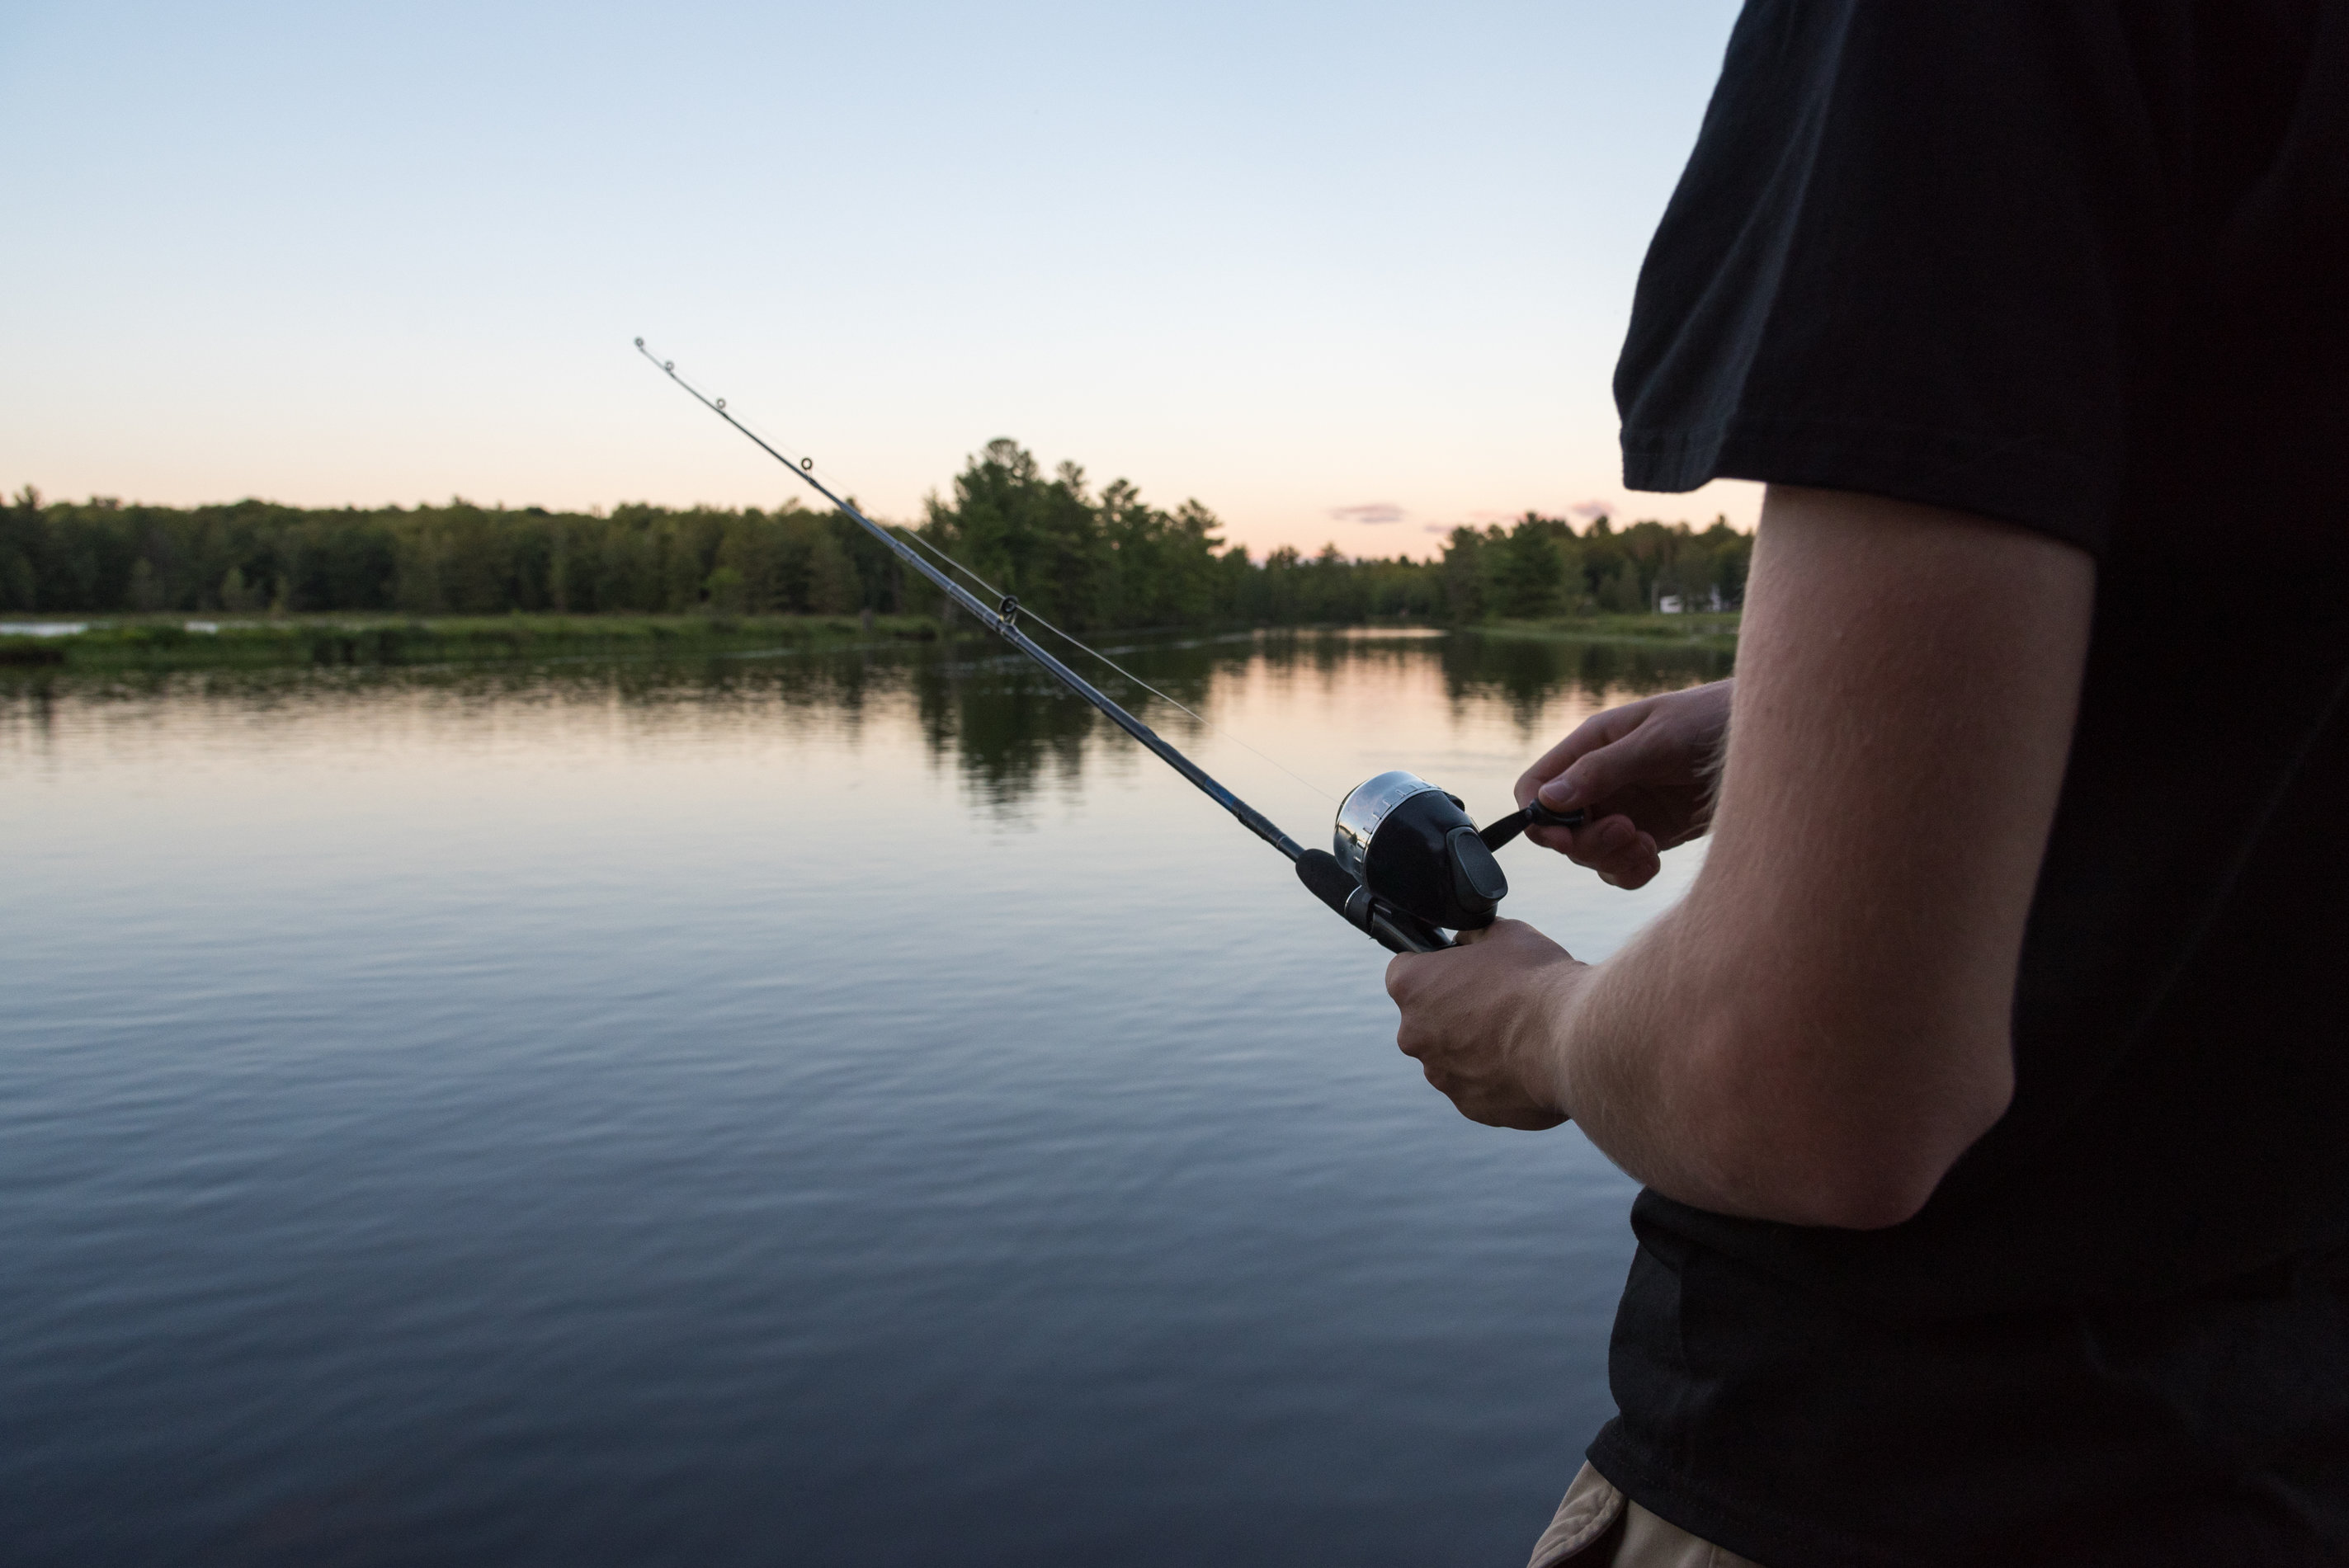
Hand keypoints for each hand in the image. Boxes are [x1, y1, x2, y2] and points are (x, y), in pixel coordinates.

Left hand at [1385, 921, 1586, 1129]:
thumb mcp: (1504, 934)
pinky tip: (1528, 1061)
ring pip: (1451, 1055)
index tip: (1461, 968)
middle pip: (1426, 1017)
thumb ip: (1474, 938)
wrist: (1574, 1042)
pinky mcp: (1470, 1106)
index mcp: (1411, 987)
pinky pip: (1478, 1085)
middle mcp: (1414, 1035)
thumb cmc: (1537, 982)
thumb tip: (1467, 942)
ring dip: (1475, 1045)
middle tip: (1498, 1000)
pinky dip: (1497, 1075)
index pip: (1405, 969)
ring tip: (1519, 1033)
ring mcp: (1441, 1075)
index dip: (1434, 966)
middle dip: (1454, 1009)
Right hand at [1516, 679, 1733, 887]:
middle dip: (1587, 842)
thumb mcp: (1657, 741)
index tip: (1568, 836)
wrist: (1774, 740)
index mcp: (1592, 747)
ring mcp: (1627, 810)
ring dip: (1611, 859)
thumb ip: (1602, 770)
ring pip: (1591, 854)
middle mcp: (1602, 781)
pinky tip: (1654, 857)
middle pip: (1561, 830)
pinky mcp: (1654, 834)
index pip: (1536, 788)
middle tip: (1628, 833)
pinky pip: (1622, 867)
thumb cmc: (1713, 720)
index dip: (1541, 818)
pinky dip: (1631, 871)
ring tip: (1647, 845)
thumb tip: (1547, 800)